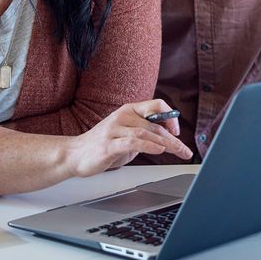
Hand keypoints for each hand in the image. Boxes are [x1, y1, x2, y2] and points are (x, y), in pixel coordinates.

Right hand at [68, 99, 192, 176]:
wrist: (75, 154)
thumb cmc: (104, 145)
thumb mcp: (129, 135)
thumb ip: (146, 133)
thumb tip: (170, 136)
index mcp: (129, 110)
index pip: (156, 104)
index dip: (170, 116)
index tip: (177, 131)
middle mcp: (122, 116)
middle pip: (155, 124)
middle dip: (173, 139)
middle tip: (185, 150)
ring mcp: (114, 129)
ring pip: (146, 132)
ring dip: (166, 144)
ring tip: (177, 152)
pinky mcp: (108, 144)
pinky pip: (132, 142)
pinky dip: (148, 146)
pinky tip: (159, 151)